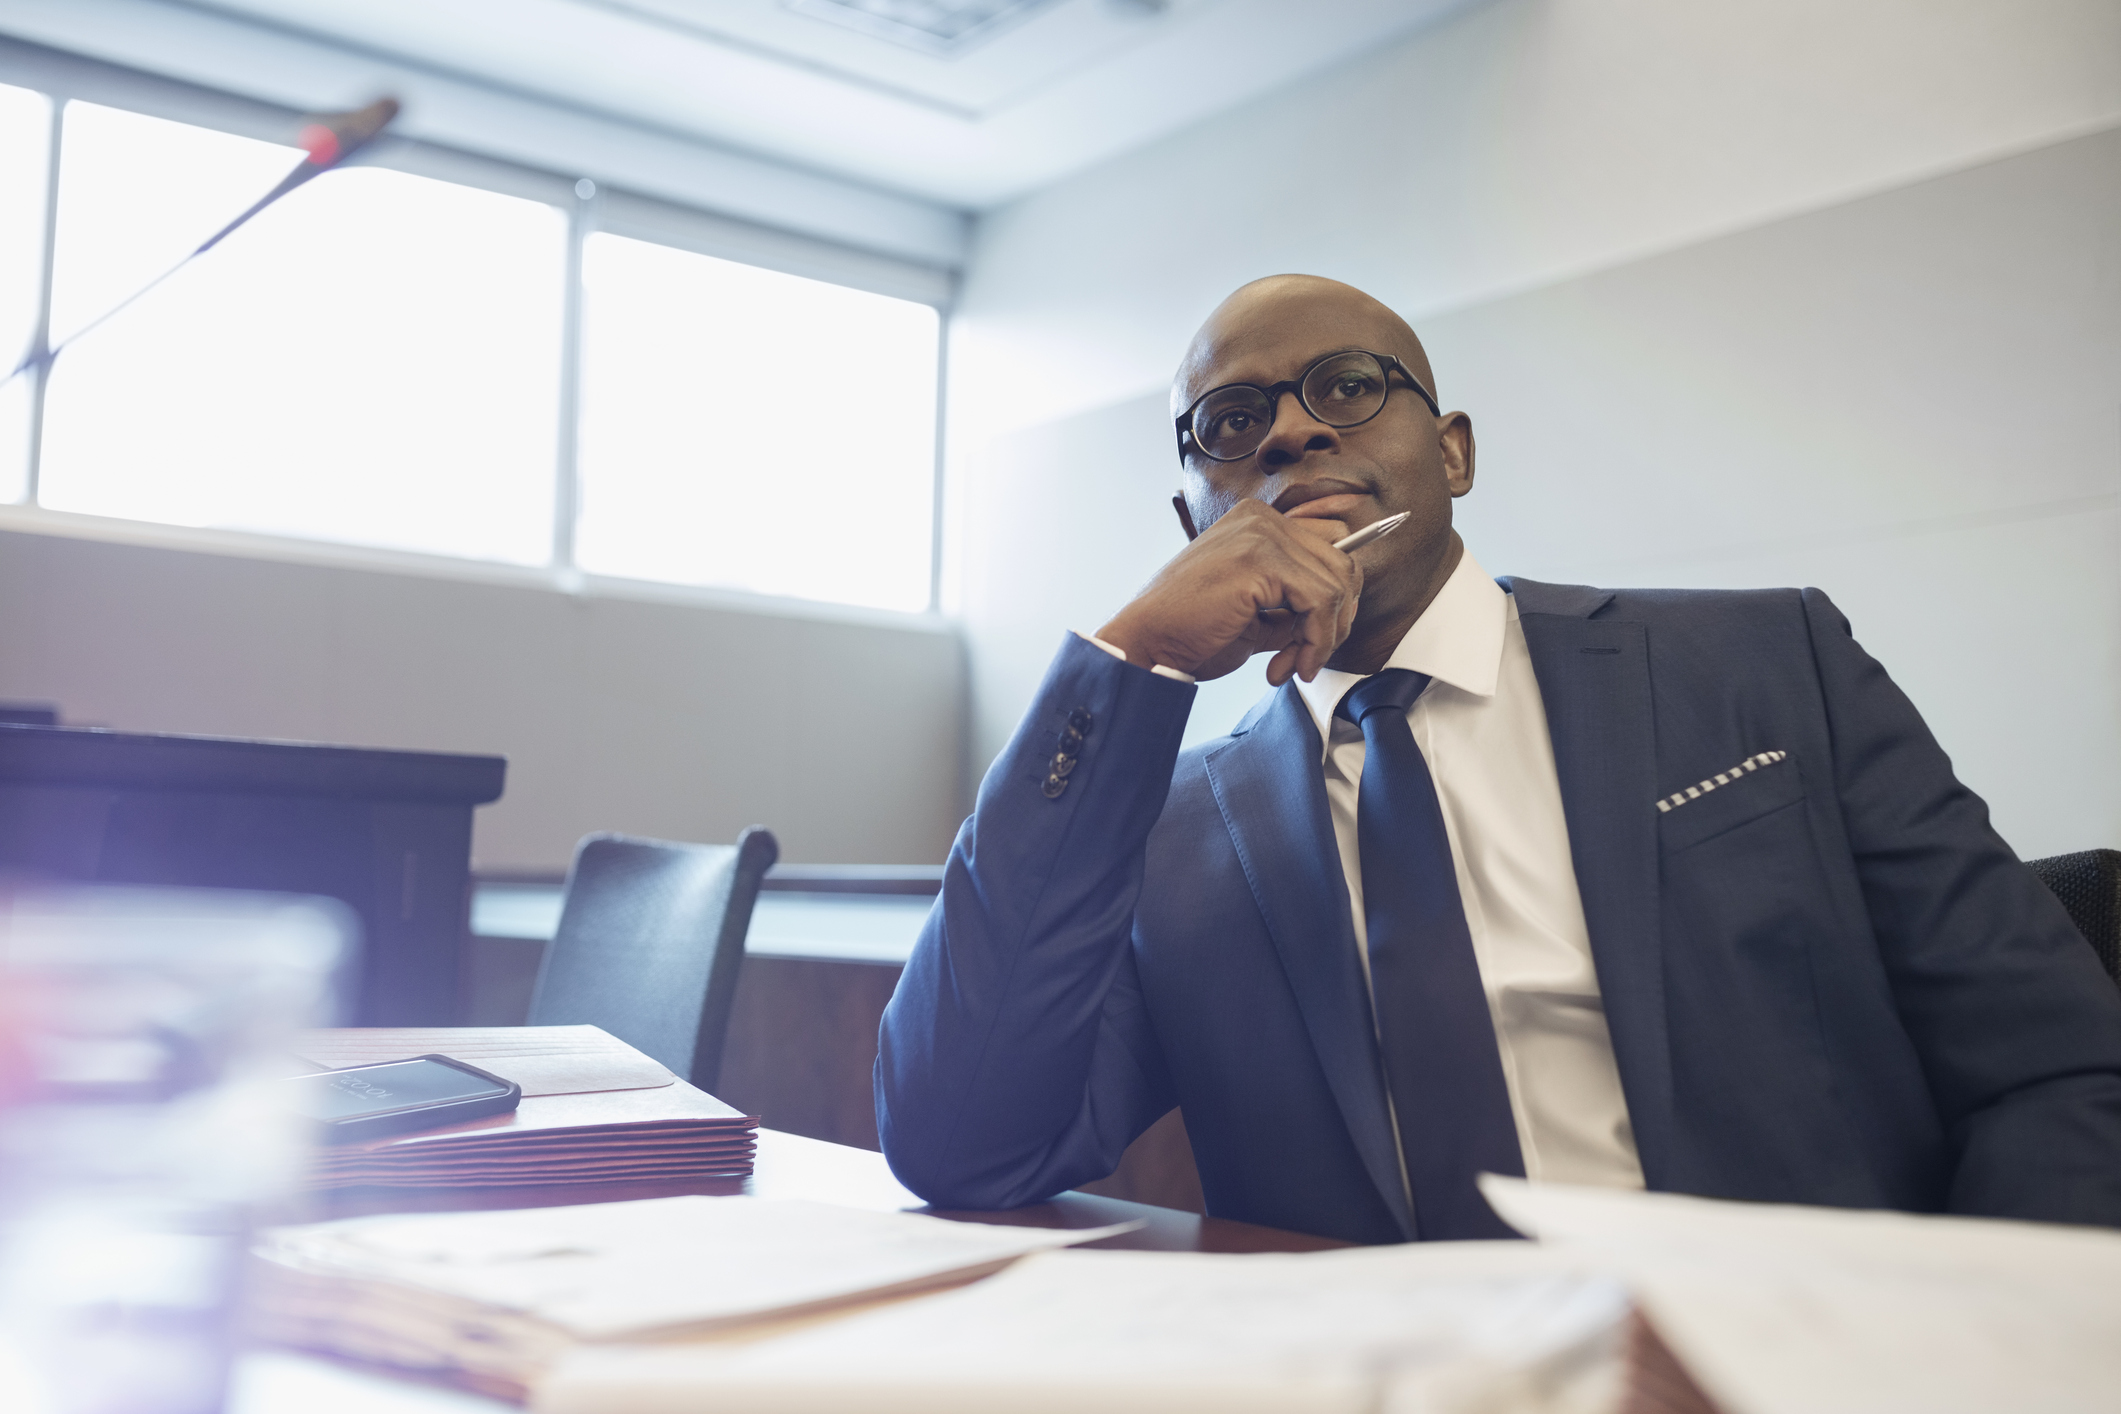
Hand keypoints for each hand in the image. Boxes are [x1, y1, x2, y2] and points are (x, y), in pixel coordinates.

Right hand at [1095, 500, 1360, 684]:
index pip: (1331, 551)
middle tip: (1304, 659)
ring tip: (1291, 665)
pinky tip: (1286, 664)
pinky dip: (1316, 641)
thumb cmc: (1189, 632)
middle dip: (1334, 622)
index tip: (1312, 642)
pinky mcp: (1262, 559)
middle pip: (1342, 564)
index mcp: (1258, 523)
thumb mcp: (1257, 614)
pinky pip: (1321, 601)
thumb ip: (1295, 605)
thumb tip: (1339, 616)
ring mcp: (1261, 534)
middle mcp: (1261, 518)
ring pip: (1337, 584)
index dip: (1333, 604)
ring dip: (1323, 638)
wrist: (1148, 643)